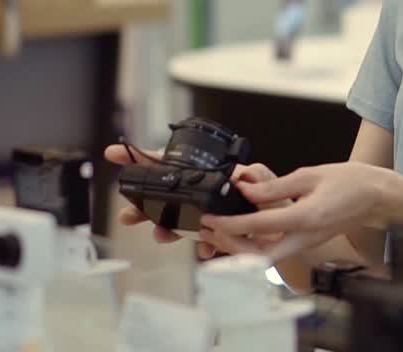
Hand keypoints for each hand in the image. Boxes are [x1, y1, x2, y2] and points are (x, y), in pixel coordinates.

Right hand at [102, 145, 285, 256]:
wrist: (288, 230)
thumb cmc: (275, 202)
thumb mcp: (268, 185)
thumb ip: (258, 179)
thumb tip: (246, 175)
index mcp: (209, 175)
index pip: (171, 163)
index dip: (143, 157)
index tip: (115, 153)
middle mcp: (201, 193)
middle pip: (162, 194)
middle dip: (140, 203)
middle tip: (126, 213)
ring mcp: (203, 213)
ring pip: (174, 219)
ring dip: (164, 228)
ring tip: (161, 236)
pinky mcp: (212, 233)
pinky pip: (200, 240)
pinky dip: (203, 246)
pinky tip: (208, 250)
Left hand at [201, 162, 392, 260]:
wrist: (377, 197)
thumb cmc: (351, 183)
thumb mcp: (309, 175)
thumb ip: (275, 186)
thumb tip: (247, 190)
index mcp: (306, 218)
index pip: (259, 227)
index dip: (231, 224)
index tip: (213, 218)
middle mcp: (305, 238)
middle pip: (259, 256)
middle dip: (231, 247)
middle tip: (212, 232)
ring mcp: (307, 244)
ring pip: (267, 257)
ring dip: (242, 247)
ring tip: (223, 230)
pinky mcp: (307, 243)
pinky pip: (277, 250)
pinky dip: (257, 244)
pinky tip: (246, 229)